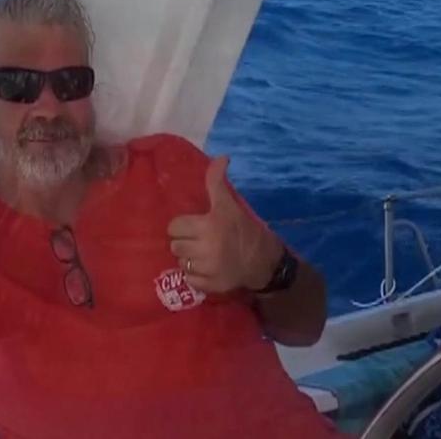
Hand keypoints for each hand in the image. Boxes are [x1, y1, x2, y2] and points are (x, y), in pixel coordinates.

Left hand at [167, 156, 282, 293]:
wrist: (266, 262)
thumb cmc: (246, 229)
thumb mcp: (231, 204)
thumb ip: (218, 181)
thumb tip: (222, 157)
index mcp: (209, 225)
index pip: (174, 226)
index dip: (182, 226)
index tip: (194, 226)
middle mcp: (206, 248)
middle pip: (175, 245)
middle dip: (185, 242)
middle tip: (198, 240)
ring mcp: (208, 268)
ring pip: (180, 262)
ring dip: (189, 258)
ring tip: (203, 254)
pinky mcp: (210, 285)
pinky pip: (188, 279)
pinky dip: (195, 275)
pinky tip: (207, 268)